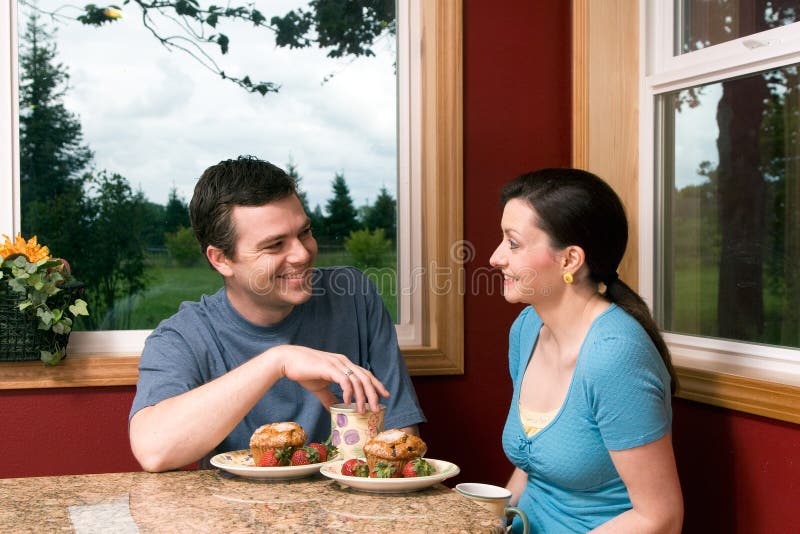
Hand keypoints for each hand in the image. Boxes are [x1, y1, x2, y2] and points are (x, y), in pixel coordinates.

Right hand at [267, 345, 389, 412]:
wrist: (287, 360)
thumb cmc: (302, 371)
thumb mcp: (319, 387)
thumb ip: (329, 397)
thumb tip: (335, 410)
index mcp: (343, 364)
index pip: (365, 374)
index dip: (376, 384)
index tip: (384, 395)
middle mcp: (343, 362)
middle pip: (365, 377)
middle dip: (374, 393)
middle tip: (377, 408)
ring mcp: (337, 364)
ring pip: (357, 380)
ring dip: (362, 397)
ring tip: (363, 411)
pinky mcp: (329, 368)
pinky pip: (344, 381)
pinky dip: (349, 392)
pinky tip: (348, 403)